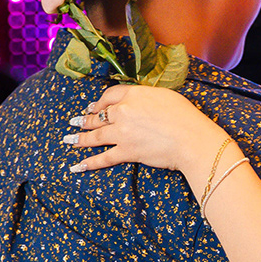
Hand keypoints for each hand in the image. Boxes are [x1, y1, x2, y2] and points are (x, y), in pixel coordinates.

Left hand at [71, 85, 230, 176]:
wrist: (192, 139)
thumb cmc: (186, 117)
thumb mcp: (166, 96)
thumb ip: (147, 97)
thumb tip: (140, 103)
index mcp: (134, 94)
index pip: (110, 95)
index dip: (100, 102)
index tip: (94, 107)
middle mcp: (124, 112)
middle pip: (99, 116)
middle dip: (85, 119)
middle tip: (75, 121)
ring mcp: (123, 133)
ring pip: (96, 136)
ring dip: (80, 138)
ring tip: (69, 139)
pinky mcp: (127, 152)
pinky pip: (104, 158)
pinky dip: (89, 164)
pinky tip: (77, 167)